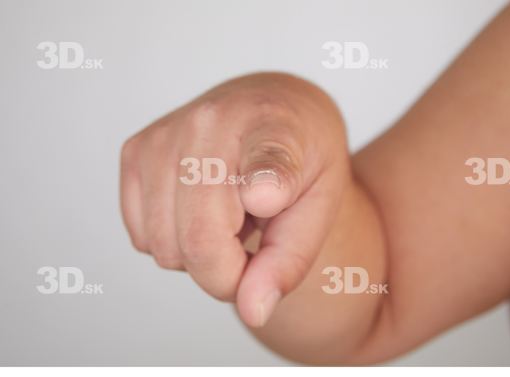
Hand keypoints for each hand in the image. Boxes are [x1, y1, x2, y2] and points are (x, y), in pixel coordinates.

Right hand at [120, 73, 349, 326]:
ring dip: (199, 254)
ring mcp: (163, 135)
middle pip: (199, 241)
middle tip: (253, 247)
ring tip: (228, 216)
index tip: (268, 197)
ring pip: (164, 248)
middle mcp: (209, 121)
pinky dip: (173, 240)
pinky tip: (199, 208)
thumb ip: (289, 260)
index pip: (266, 164)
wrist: (270, 107)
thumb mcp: (320, 205)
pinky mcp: (134, 152)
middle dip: (227, 272)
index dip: (265, 186)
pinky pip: (142, 236)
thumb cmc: (300, 157)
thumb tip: (252, 310)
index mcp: (274, 127)